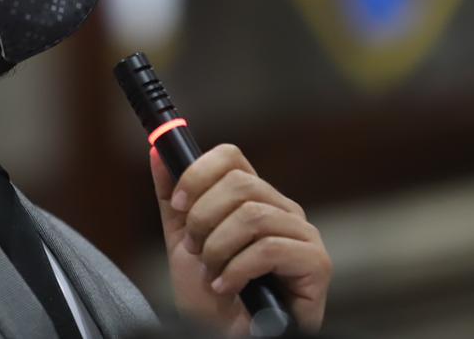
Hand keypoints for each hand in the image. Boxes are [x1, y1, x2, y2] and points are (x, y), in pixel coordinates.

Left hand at [150, 144, 330, 335]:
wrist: (226, 336)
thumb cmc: (211, 295)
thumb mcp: (181, 240)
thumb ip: (172, 198)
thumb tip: (158, 152)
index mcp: (256, 198)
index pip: (231, 157)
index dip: (198, 175)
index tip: (179, 204)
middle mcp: (283, 209)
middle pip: (240, 184)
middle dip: (204, 219)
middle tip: (195, 250)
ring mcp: (302, 235)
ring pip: (253, 216)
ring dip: (218, 248)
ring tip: (212, 272)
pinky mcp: (316, 263)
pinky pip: (270, 249)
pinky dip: (237, 270)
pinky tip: (226, 287)